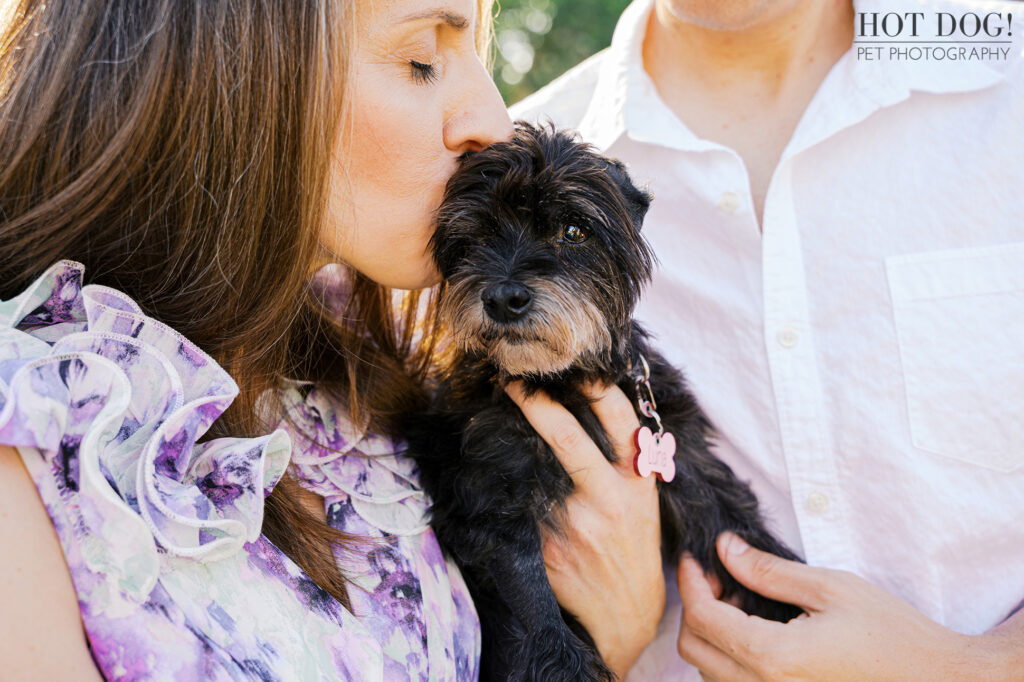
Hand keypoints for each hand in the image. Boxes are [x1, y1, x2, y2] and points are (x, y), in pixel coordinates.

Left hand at [505, 381, 663, 678]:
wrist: (623, 616)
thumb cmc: (634, 549)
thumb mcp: (644, 502)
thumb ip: (626, 461)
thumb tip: (591, 407)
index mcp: (637, 483)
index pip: (621, 421)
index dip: (597, 387)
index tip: (576, 365)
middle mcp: (608, 499)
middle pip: (568, 438)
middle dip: (536, 404)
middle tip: (513, 381)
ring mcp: (574, 523)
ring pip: (535, 469)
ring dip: (517, 447)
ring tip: (501, 425)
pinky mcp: (546, 544)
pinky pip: (522, 504)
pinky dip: (511, 490)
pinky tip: (503, 482)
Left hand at [677, 532, 1013, 680]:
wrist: (937, 680)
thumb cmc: (891, 633)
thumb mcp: (829, 588)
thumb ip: (768, 571)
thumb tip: (724, 549)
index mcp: (772, 657)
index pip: (702, 618)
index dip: (691, 582)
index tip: (697, 557)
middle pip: (694, 648)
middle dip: (696, 606)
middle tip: (721, 576)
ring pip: (710, 671)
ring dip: (712, 633)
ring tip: (741, 601)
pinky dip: (729, 657)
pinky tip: (756, 631)